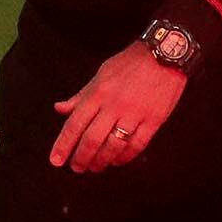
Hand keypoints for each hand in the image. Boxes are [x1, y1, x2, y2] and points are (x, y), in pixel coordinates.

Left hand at [50, 42, 189, 173]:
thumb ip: (81, 96)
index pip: (75, 124)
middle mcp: (114, 105)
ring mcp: (135, 114)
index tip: (56, 160)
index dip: (64, 145)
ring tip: (95, 167)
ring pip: (113, 146)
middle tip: (76, 168)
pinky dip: (124, 157)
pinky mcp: (153, 120)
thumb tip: (60, 109)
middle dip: (81, 158)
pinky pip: (136, 145)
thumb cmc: (130, 63)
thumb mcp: (101, 74)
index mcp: (98, 93)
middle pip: (92, 139)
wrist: (165, 54)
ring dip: (101, 161)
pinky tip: (117, 161)